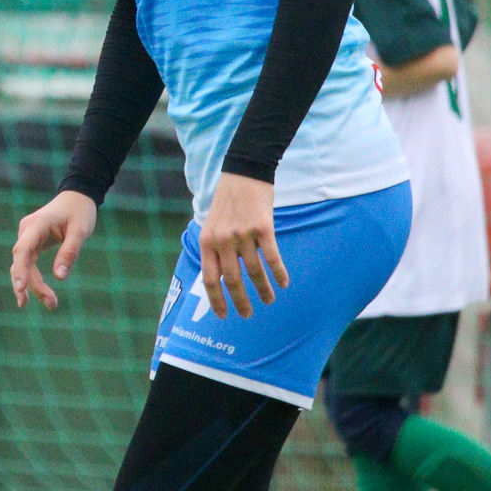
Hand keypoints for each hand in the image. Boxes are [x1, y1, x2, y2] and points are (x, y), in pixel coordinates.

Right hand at [11, 189, 97, 309]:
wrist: (76, 198)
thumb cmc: (80, 212)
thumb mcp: (81, 231)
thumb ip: (69, 252)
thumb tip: (60, 277)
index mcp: (37, 224)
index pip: (23, 249)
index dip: (21, 270)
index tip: (21, 288)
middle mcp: (26, 231)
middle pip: (22, 262)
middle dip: (32, 285)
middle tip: (52, 304)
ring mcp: (27, 237)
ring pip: (22, 265)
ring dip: (32, 286)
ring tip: (51, 304)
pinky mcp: (31, 243)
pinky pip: (27, 264)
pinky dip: (32, 279)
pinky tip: (38, 294)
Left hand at [198, 173, 289, 317]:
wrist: (243, 175)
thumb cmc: (227, 203)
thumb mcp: (212, 226)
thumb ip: (214, 249)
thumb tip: (220, 278)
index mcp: (207, 242)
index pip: (209, 278)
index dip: (216, 299)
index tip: (223, 315)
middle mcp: (223, 240)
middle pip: (232, 279)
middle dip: (240, 301)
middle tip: (248, 314)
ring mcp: (242, 234)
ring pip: (254, 271)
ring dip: (263, 289)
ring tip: (269, 300)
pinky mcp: (262, 228)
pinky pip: (272, 257)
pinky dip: (279, 272)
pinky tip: (283, 283)